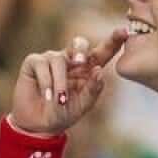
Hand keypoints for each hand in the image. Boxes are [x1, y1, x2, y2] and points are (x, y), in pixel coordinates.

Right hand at [9, 27, 127, 135]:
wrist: (40, 125)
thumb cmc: (64, 114)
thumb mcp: (83, 105)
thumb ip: (93, 89)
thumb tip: (99, 70)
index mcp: (87, 68)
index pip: (102, 51)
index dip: (112, 40)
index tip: (123, 32)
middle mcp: (70, 59)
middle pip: (79, 43)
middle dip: (81, 50)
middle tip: (82, 62)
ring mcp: (51, 59)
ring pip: (58, 60)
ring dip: (59, 82)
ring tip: (59, 100)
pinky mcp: (33, 62)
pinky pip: (41, 64)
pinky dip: (46, 81)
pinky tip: (47, 96)